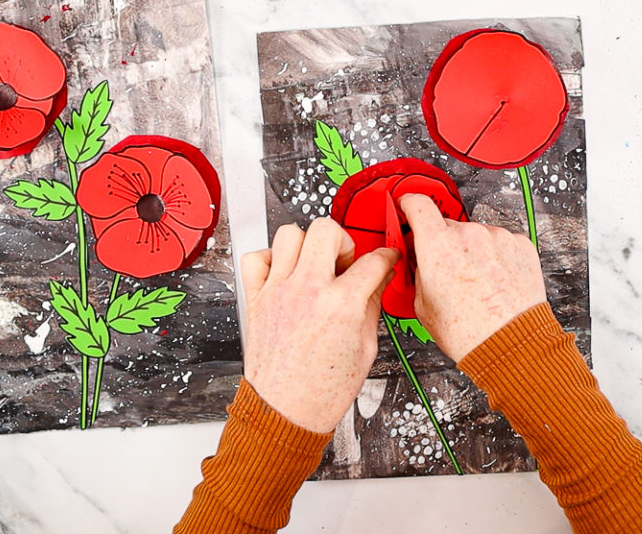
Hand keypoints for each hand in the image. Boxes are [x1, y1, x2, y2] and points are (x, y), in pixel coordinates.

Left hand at [240, 217, 398, 432]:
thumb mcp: (365, 348)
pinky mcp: (257, 299)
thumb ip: (371, 305)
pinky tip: (285, 274)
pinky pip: (255, 258)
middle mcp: (307, 291)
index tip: (385, 258)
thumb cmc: (323, 390)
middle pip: (326, 230)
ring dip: (307, 244)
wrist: (287, 412)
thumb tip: (379, 280)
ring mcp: (278, 292)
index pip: (372, 261)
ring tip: (315, 265)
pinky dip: (270, 258)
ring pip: (289, 234)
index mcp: (341, 305)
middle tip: (345, 262)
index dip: (386, 257)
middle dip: (343, 240)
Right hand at [401, 193, 547, 362]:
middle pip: (448, 226)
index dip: (409, 204)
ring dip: (473, 251)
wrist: (510, 344)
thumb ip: (418, 273)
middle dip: (444, 243)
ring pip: (477, 235)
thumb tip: (419, 263)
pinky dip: (497, 257)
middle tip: (447, 270)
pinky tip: (494, 281)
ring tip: (477, 283)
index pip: (418, 204)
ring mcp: (498, 238)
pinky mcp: (521, 245)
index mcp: (438, 245)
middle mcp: (469, 235)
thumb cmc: (468, 332)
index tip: (408, 206)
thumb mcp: (422, 305)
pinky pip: (501, 243)